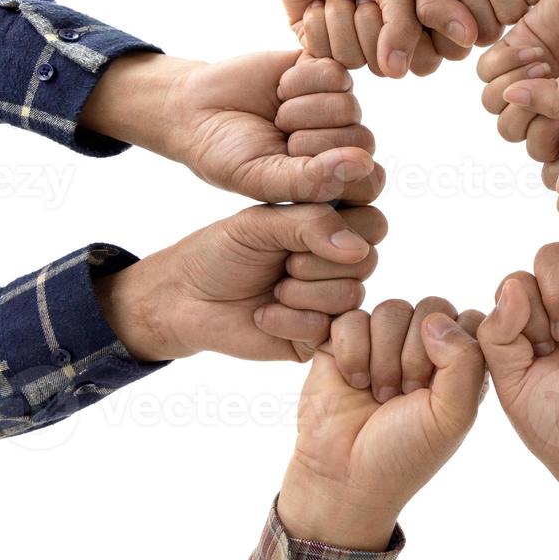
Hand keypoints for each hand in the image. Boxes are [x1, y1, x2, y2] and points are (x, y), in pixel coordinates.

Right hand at [83, 50, 384, 204]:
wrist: (196, 108)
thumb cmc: (229, 153)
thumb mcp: (262, 178)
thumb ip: (312, 181)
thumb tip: (365, 163)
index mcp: (336, 178)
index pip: (368, 180)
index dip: (325, 171)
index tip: (286, 166)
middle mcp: (344, 143)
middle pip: (362, 140)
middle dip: (308, 138)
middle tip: (277, 135)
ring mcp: (338, 107)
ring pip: (348, 106)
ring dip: (301, 109)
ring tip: (277, 113)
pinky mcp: (326, 72)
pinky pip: (336, 73)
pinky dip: (300, 81)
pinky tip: (280, 88)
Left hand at [94, 203, 387, 362]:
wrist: (186, 299)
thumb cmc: (221, 253)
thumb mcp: (261, 223)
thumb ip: (311, 223)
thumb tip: (358, 249)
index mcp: (332, 227)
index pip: (373, 223)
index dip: (342, 228)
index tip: (296, 230)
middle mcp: (340, 264)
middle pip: (367, 260)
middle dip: (314, 262)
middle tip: (281, 263)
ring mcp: (334, 300)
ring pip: (350, 294)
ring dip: (300, 293)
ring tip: (272, 290)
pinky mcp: (320, 336)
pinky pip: (327, 327)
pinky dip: (287, 321)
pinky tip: (264, 315)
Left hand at [263, 0, 435, 77]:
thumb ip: (404, 25)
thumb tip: (396, 72)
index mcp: (412, 24)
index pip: (421, 62)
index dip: (405, 37)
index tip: (390, 1)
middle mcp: (382, 39)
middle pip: (381, 66)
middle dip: (367, 24)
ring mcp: (348, 41)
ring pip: (348, 61)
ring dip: (339, 20)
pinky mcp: (314, 40)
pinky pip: (318, 55)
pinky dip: (317, 23)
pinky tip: (317, 0)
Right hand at [277, 302, 487, 549]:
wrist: (344, 475)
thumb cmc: (405, 451)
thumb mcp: (452, 415)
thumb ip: (465, 363)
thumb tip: (437, 320)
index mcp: (459, 361)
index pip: (470, 319)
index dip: (455, 348)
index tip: (436, 391)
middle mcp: (424, 345)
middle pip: (432, 308)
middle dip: (416, 354)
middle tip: (404, 394)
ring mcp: (383, 340)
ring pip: (392, 309)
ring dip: (384, 357)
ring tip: (379, 394)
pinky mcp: (343, 341)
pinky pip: (352, 317)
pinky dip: (352, 352)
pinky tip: (352, 382)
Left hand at [475, 0, 558, 160]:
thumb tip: (511, 99)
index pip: (543, 151)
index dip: (542, 138)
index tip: (558, 113)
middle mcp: (551, 104)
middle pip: (510, 130)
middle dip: (522, 109)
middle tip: (548, 75)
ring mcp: (530, 77)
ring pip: (493, 102)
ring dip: (512, 82)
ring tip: (541, 59)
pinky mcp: (513, 49)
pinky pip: (485, 70)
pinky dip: (503, 60)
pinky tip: (531, 45)